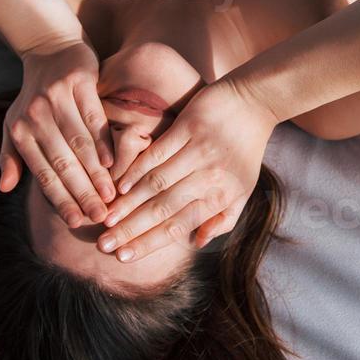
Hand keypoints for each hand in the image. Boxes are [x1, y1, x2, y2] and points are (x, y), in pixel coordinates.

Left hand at [0, 38, 115, 225]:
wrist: (50, 48)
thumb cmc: (32, 95)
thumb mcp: (14, 125)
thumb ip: (11, 157)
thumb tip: (4, 189)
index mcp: (20, 131)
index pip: (43, 173)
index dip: (60, 199)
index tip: (77, 221)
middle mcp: (35, 116)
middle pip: (62, 163)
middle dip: (81, 193)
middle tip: (99, 216)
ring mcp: (57, 98)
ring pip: (80, 144)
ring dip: (96, 173)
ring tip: (111, 196)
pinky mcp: (79, 82)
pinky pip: (94, 118)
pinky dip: (104, 142)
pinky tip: (115, 163)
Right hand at [96, 79, 278, 261]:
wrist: (255, 102)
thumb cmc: (245, 151)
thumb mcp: (242, 190)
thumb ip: (221, 219)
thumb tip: (196, 243)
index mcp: (220, 196)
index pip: (178, 227)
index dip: (149, 243)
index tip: (123, 257)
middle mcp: (209, 177)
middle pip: (163, 209)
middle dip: (131, 230)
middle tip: (104, 244)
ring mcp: (198, 151)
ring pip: (157, 183)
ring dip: (129, 203)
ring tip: (106, 218)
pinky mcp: (189, 127)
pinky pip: (158, 153)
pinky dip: (137, 169)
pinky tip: (120, 184)